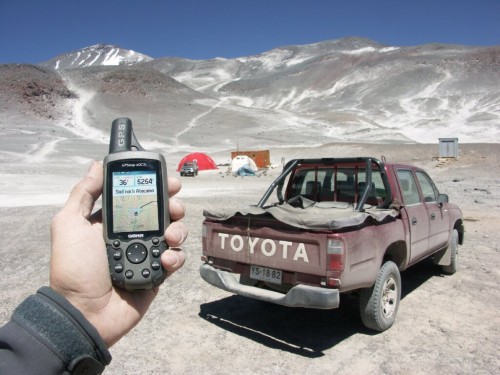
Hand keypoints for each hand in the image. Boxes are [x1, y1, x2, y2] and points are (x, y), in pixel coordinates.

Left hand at [49, 161, 186, 346]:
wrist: (84, 313)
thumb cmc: (74, 268)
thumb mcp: (69, 225)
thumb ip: (83, 193)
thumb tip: (96, 165)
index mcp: (114, 221)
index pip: (139, 197)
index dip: (155, 186)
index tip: (167, 181)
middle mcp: (134, 234)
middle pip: (163, 212)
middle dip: (173, 206)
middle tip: (174, 207)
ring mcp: (148, 254)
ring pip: (175, 233)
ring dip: (178, 230)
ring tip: (169, 237)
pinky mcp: (159, 273)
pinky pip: (176, 260)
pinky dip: (175, 258)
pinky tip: (165, 261)